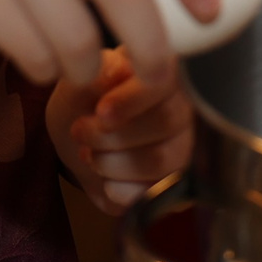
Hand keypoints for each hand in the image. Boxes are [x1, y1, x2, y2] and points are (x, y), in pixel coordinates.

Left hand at [47, 49, 195, 213]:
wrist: (78, 140)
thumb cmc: (83, 101)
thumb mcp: (79, 82)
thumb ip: (98, 73)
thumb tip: (120, 70)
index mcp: (162, 69)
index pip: (167, 79)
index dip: (133, 99)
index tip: (100, 111)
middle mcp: (183, 105)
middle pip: (166, 120)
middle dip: (114, 134)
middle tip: (80, 132)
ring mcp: (183, 144)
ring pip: (161, 159)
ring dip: (112, 162)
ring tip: (88, 154)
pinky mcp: (173, 181)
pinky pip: (155, 192)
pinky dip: (120, 189)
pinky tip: (104, 178)